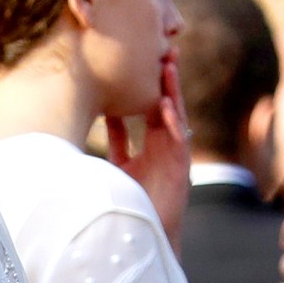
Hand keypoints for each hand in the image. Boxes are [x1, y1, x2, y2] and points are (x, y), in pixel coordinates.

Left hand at [107, 56, 191, 248]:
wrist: (144, 235)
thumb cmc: (130, 202)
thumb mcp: (119, 164)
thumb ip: (117, 139)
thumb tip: (102, 114)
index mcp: (152, 142)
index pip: (151, 105)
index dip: (147, 84)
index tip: (139, 58)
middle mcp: (166, 144)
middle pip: (167, 102)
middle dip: (166, 77)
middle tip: (163, 47)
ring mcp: (176, 154)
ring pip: (176, 115)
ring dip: (174, 91)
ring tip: (169, 65)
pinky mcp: (181, 168)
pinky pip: (179, 139)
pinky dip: (173, 122)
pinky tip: (167, 105)